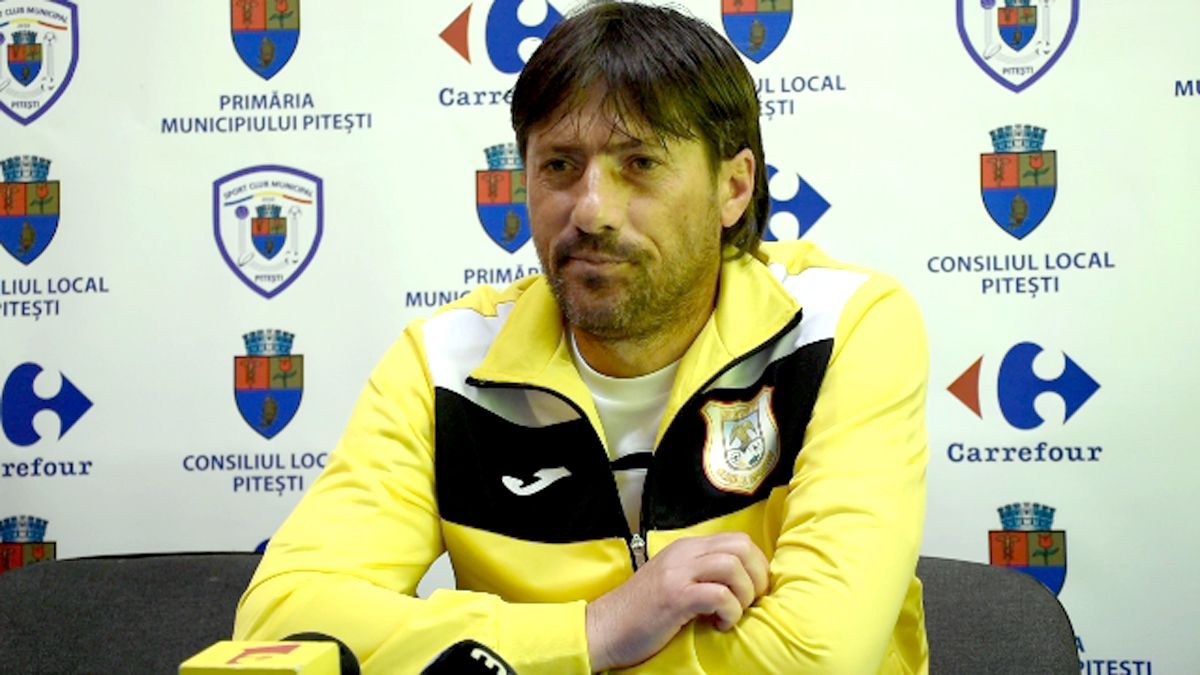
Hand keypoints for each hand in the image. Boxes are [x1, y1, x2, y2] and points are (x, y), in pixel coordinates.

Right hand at [585, 532, 768, 671]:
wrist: (604, 628)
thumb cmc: (640, 613)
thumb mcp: (673, 581)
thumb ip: (701, 574)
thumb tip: (741, 583)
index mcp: (685, 548)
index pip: (737, 540)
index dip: (756, 565)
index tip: (753, 591)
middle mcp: (683, 554)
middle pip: (741, 546)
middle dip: (757, 576)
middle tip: (749, 602)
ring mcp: (678, 573)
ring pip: (733, 566)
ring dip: (744, 594)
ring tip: (732, 613)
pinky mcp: (675, 596)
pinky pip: (719, 594)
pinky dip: (729, 611)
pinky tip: (718, 624)